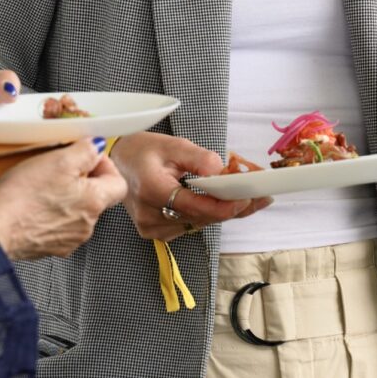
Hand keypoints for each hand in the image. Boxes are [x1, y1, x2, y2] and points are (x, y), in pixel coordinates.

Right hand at [0, 138, 126, 259]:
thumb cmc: (22, 198)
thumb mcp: (58, 159)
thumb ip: (85, 150)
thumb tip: (97, 145)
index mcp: (94, 202)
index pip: (119, 182)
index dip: (105, 165)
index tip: (88, 157)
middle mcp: (86, 225)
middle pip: (97, 196)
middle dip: (82, 179)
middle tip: (60, 167)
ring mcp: (69, 240)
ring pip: (77, 210)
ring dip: (65, 196)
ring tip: (42, 185)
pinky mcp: (50, 247)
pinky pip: (58, 225)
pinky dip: (50, 212)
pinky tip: (33, 203)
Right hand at [110, 132, 270, 240]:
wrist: (116, 161)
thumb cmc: (143, 149)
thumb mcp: (173, 144)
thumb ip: (200, 159)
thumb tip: (224, 172)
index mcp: (152, 189)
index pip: (196, 206)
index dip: (225, 206)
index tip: (249, 198)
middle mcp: (149, 214)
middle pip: (201, 218)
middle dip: (230, 207)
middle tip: (260, 196)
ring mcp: (150, 227)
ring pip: (197, 224)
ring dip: (219, 211)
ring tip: (241, 196)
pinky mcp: (153, 232)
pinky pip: (188, 225)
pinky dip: (204, 214)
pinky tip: (216, 202)